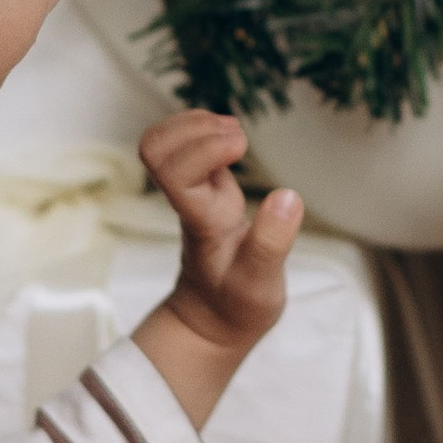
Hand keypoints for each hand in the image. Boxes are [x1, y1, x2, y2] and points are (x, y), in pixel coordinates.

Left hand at [129, 111, 301, 425]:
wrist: (212, 319)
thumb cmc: (236, 305)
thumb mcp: (261, 285)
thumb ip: (271, 243)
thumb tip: (288, 196)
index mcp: (199, 221)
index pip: (174, 171)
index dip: (204, 148)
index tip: (241, 147)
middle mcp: (187, 200)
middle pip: (155, 148)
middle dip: (193, 128)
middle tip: (236, 137)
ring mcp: (189, 192)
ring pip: (163, 142)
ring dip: (195, 124)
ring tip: (234, 132)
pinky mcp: (198, 189)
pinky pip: (183, 147)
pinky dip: (204, 130)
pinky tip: (231, 139)